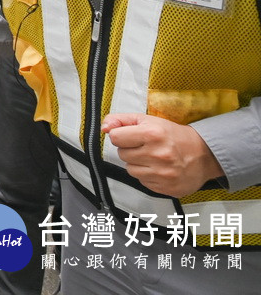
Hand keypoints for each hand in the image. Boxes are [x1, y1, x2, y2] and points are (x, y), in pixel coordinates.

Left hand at [102, 113, 224, 197]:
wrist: (204, 154)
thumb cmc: (172, 135)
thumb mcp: (148, 120)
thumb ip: (121, 120)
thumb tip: (103, 127)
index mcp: (152, 134)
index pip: (115, 137)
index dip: (121, 135)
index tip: (132, 136)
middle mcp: (157, 155)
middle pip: (122, 154)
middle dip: (130, 149)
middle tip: (146, 146)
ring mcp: (162, 174)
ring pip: (130, 170)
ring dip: (137, 164)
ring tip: (153, 158)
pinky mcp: (166, 188)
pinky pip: (142, 182)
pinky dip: (147, 175)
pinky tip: (159, 168)